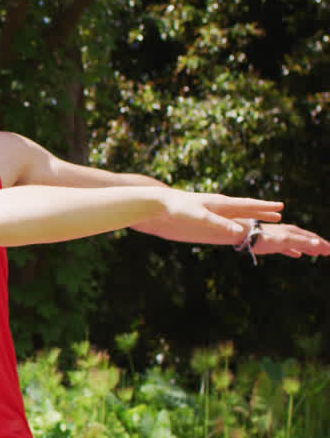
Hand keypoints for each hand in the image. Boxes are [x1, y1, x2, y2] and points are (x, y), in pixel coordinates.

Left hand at [161, 189, 283, 241]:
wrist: (157, 205)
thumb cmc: (178, 209)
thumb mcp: (200, 218)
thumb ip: (220, 225)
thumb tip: (242, 233)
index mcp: (221, 203)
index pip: (248, 205)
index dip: (265, 207)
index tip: (281, 208)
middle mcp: (219, 205)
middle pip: (246, 209)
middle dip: (262, 212)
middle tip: (279, 214)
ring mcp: (211, 210)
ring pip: (235, 213)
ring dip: (250, 216)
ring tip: (259, 219)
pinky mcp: (202, 216)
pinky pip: (224, 219)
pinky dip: (234, 222)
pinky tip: (233, 225)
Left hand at [253, 223, 328, 257]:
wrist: (244, 236)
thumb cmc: (265, 238)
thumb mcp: (286, 240)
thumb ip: (302, 242)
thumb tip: (319, 243)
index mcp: (294, 232)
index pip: (312, 238)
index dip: (323, 244)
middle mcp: (289, 233)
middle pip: (307, 240)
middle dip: (318, 246)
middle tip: (328, 252)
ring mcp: (281, 238)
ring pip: (299, 244)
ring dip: (309, 248)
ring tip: (317, 253)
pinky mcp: (273, 244)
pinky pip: (287, 248)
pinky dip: (295, 251)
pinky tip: (298, 254)